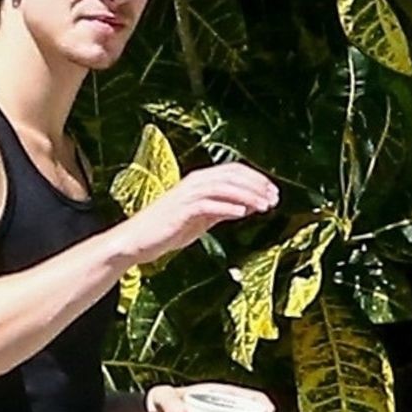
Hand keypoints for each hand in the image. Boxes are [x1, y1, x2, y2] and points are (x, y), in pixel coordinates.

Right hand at [121, 164, 278, 264]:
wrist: (136, 240)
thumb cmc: (166, 230)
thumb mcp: (200, 218)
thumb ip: (221, 209)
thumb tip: (246, 206)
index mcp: (200, 181)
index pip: (234, 171)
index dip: (257, 179)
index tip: (274, 192)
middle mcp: (195, 182)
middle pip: (233, 175)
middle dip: (257, 186)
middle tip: (275, 198)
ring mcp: (188, 195)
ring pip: (225, 187)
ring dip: (248, 195)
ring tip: (265, 206)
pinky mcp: (182, 210)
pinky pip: (209, 204)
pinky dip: (227, 207)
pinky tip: (243, 213)